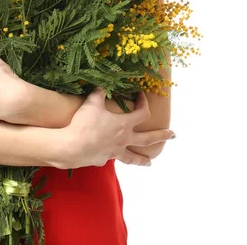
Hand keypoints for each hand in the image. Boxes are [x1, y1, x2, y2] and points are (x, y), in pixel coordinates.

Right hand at [55, 87, 174, 168]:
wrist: (73, 147)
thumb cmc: (85, 124)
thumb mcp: (92, 103)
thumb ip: (99, 93)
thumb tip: (103, 84)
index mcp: (124, 124)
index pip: (141, 113)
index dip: (143, 103)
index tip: (142, 96)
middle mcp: (123, 140)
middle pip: (147, 139)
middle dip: (161, 136)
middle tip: (173, 135)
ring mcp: (115, 152)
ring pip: (133, 157)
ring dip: (143, 159)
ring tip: (150, 163)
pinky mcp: (103, 159)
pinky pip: (112, 158)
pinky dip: (114, 157)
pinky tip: (111, 156)